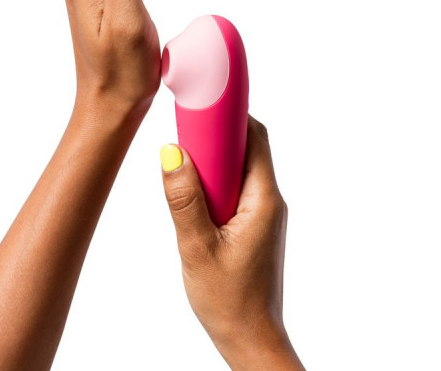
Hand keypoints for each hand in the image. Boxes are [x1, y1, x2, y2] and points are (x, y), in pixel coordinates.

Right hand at [160, 116, 304, 369]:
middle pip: (247, 149)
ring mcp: (263, 213)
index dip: (231, 114)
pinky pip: (235, 188)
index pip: (254, 139)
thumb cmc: (229, 300)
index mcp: (263, 200)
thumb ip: (183, 199)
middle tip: (184, 129)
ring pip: (239, 169)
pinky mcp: (254, 225)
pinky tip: (193, 192)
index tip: (203, 102)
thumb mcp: (197, 248)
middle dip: (217, 134)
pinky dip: (214, 181)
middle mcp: (269, 201)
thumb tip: (171, 152)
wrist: (251, 340)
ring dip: (213, 159)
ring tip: (184, 161)